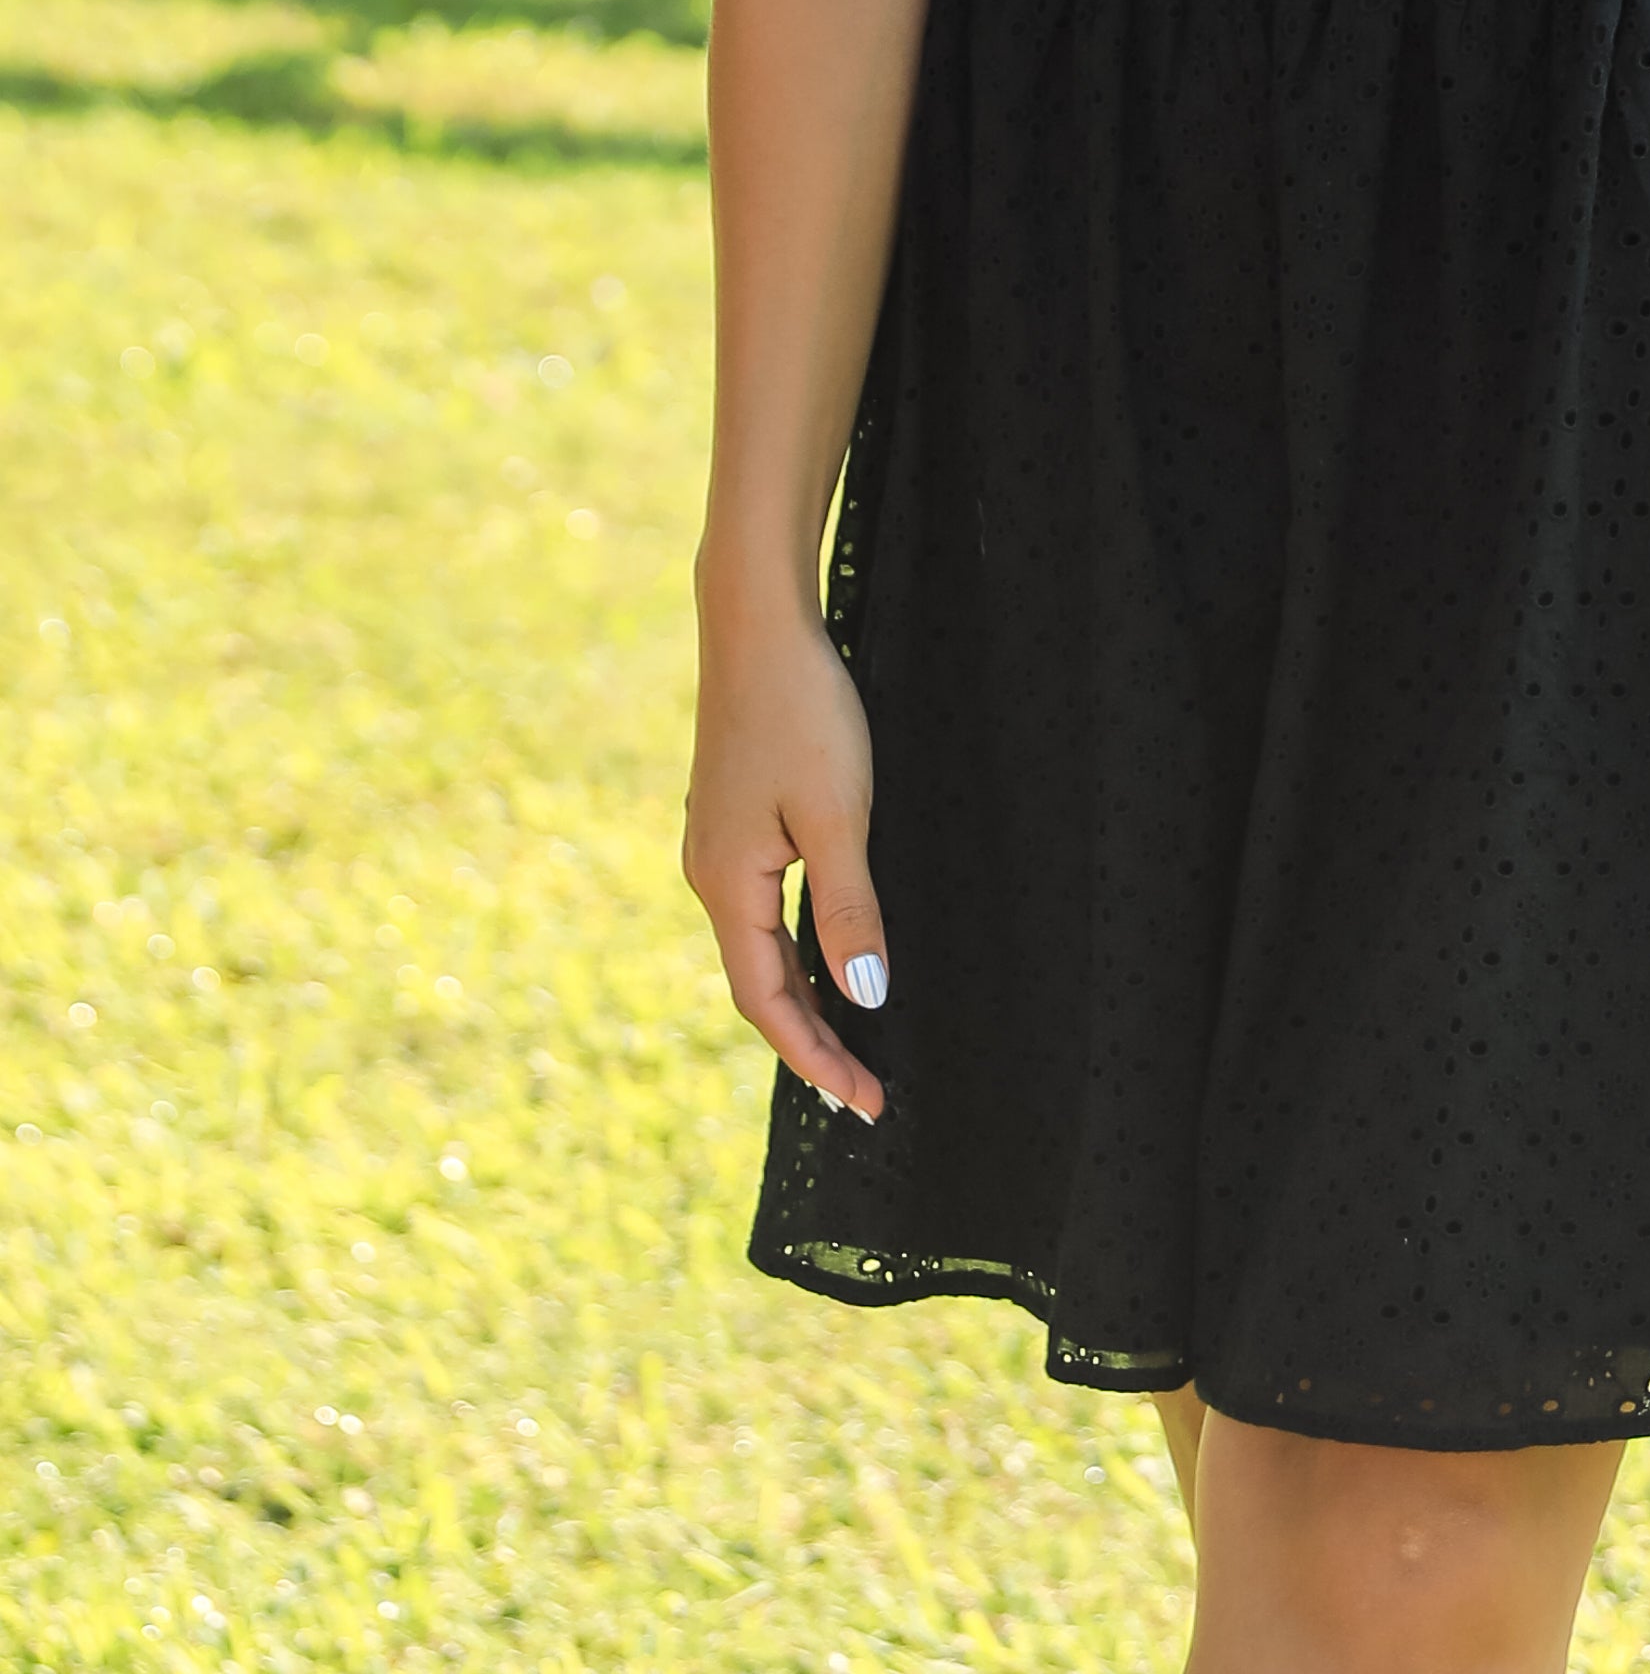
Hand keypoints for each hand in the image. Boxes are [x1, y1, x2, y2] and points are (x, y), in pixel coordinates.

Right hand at [683, 602, 889, 1120]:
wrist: (756, 621)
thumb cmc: (800, 711)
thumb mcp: (837, 816)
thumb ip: (849, 910)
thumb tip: (865, 999)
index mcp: (727, 884)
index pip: (767, 1002)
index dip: (816, 1058)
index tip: (865, 1102)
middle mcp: (709, 873)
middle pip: (759, 984)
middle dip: (812, 1040)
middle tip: (867, 1089)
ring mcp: (717, 843)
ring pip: (760, 946)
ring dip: (804, 995)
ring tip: (852, 1041)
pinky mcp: (733, 815)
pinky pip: (762, 907)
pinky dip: (795, 947)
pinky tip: (826, 952)